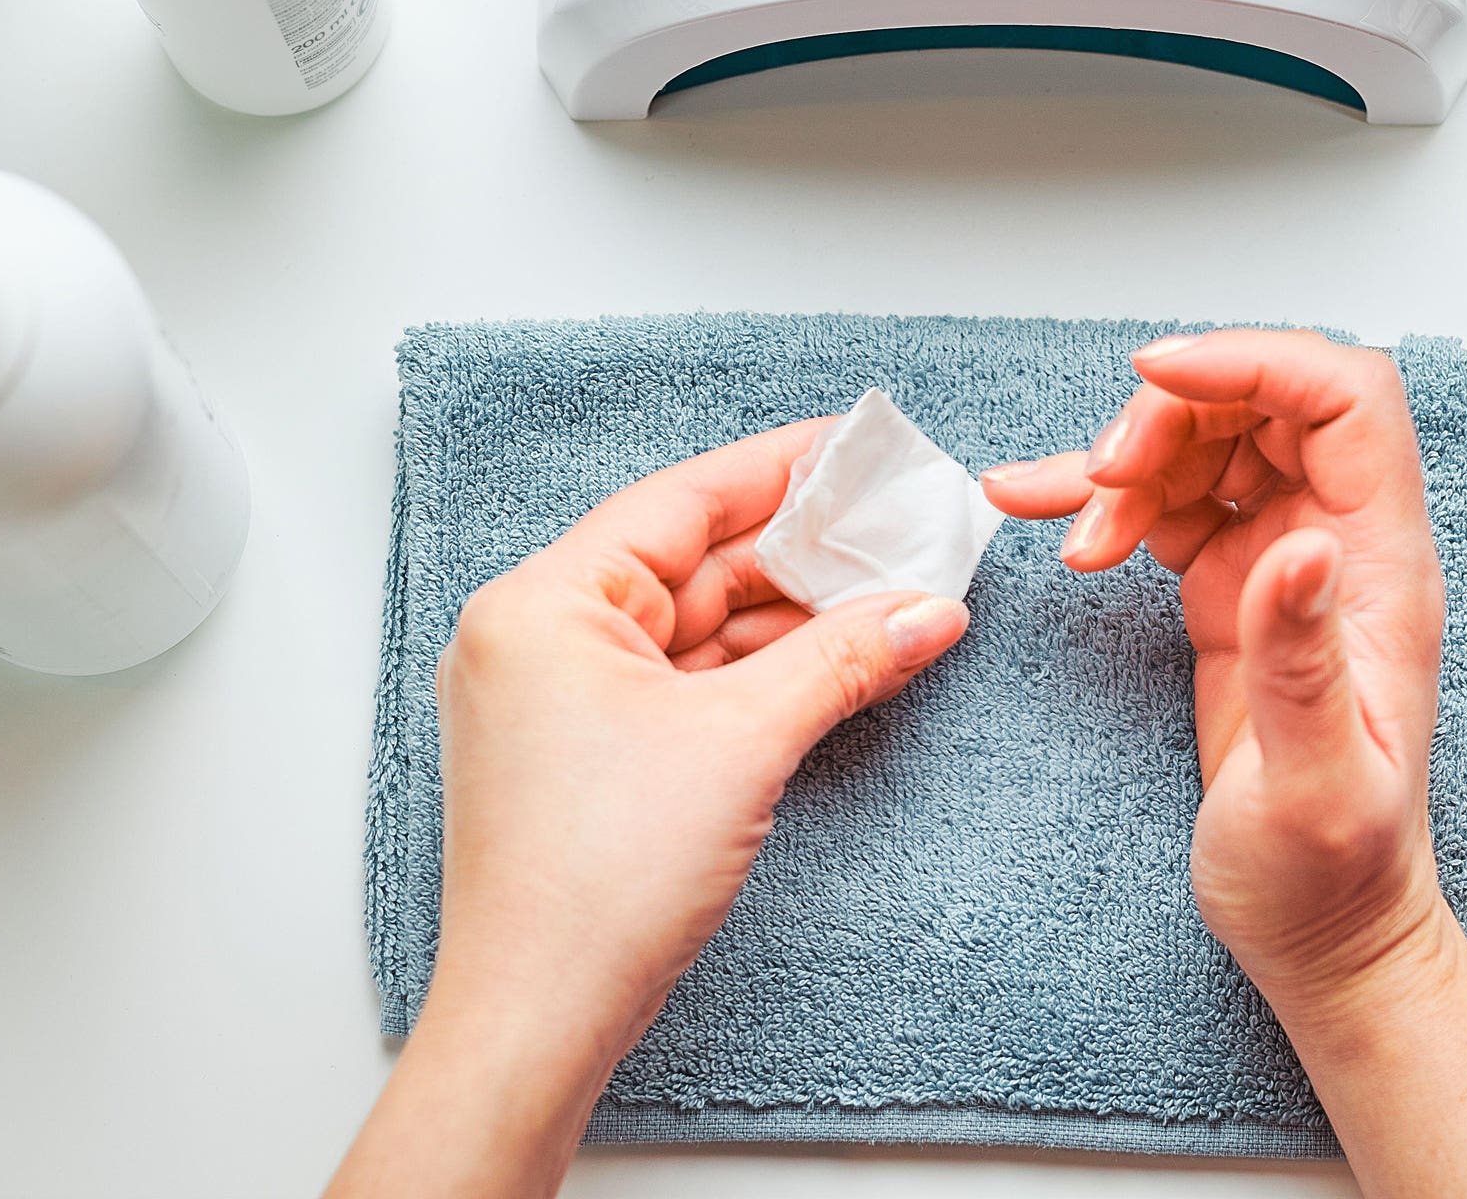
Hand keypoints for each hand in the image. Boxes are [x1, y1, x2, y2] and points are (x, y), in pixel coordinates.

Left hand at [329, 422, 968, 1197]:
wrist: (540, 1018)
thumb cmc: (596, 881)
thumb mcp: (743, 742)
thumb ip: (843, 658)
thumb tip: (929, 608)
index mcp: (544, 603)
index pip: (681, 501)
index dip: (779, 471)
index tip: (856, 447)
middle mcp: (537, 636)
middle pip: (691, 562)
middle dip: (800, 556)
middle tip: (898, 531)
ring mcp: (556, 699)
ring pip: (692, 628)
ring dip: (788, 621)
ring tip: (890, 600)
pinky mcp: (584, 754)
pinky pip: (682, 683)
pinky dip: (755, 674)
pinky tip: (835, 663)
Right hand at [981, 329, 1446, 1008]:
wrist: (1321, 934)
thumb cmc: (1332, 875)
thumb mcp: (1317, 783)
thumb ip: (1305, 661)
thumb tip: (1303, 544)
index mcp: (1380, 568)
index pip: (1345, 401)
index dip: (1257, 361)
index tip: (1157, 377)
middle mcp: (1339, 545)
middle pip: (1265, 403)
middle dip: (1172, 413)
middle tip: (1103, 479)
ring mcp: (1283, 562)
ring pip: (1210, 443)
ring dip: (1129, 464)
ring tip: (1075, 527)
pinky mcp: (1233, 590)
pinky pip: (1169, 504)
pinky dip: (1104, 500)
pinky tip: (1042, 505)